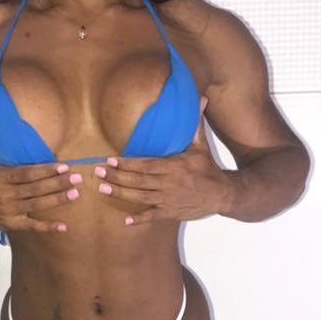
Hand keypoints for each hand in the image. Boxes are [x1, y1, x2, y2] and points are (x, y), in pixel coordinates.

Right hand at [0, 141, 79, 232]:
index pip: (26, 174)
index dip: (45, 171)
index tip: (62, 166)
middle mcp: (4, 195)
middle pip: (36, 189)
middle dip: (58, 183)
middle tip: (77, 178)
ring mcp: (9, 211)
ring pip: (37, 205)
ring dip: (58, 200)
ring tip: (76, 193)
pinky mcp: (11, 224)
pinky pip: (32, 226)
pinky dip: (47, 227)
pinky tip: (64, 226)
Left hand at [94, 96, 235, 227]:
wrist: (224, 194)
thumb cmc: (209, 169)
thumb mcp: (201, 146)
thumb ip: (195, 124)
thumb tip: (200, 99)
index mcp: (173, 166)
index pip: (145, 164)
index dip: (126, 163)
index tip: (109, 161)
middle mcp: (168, 183)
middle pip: (138, 180)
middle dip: (116, 176)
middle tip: (97, 173)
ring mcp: (169, 199)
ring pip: (141, 197)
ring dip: (121, 193)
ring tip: (103, 189)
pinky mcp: (172, 212)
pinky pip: (153, 216)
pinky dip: (140, 219)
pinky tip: (126, 220)